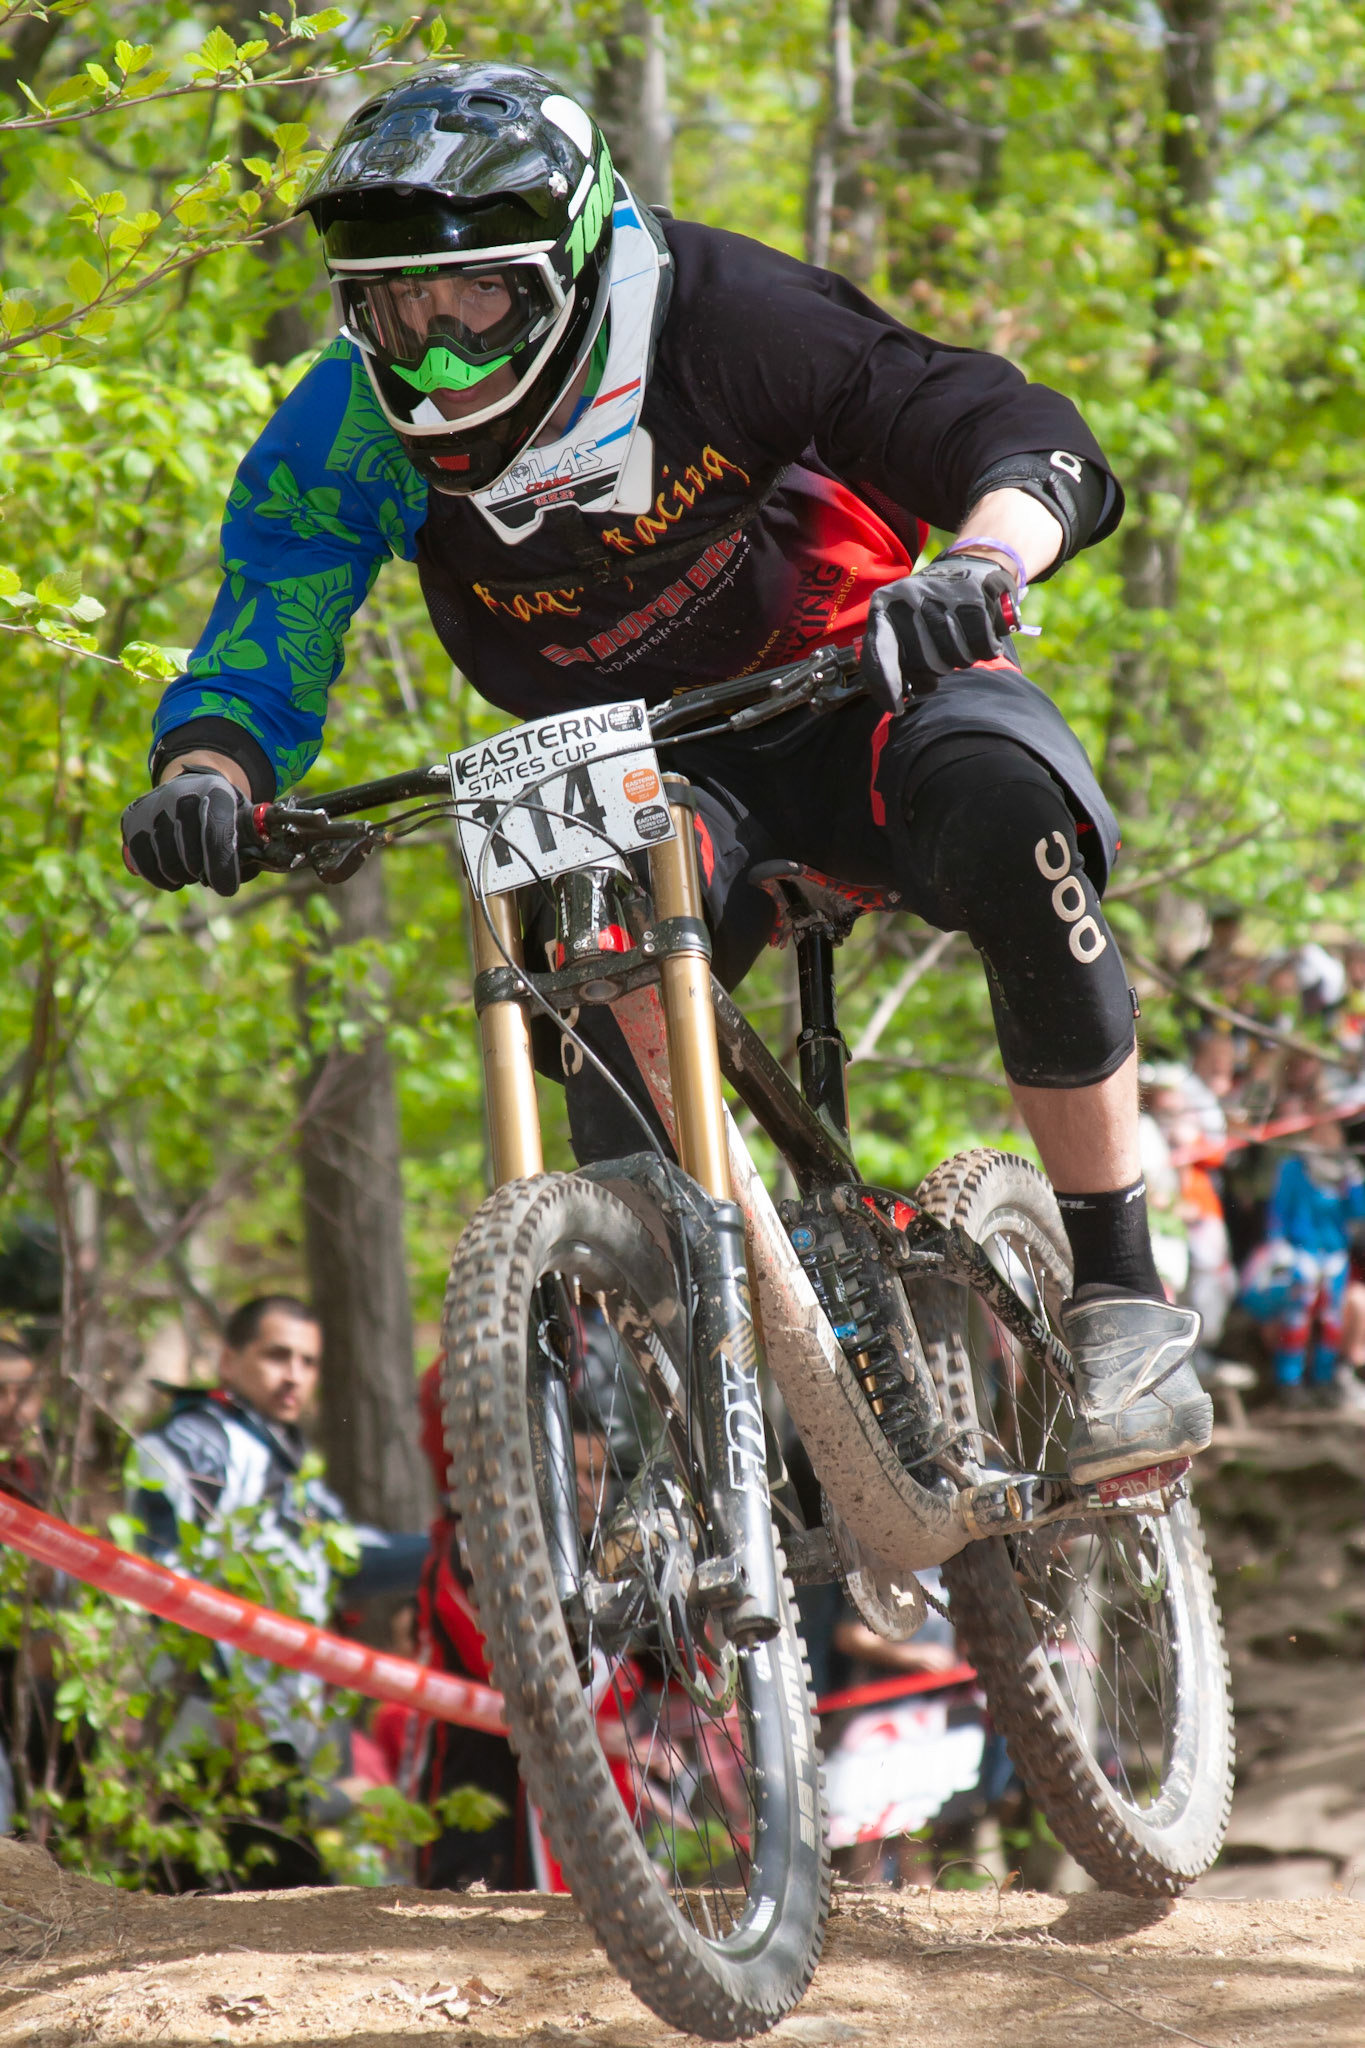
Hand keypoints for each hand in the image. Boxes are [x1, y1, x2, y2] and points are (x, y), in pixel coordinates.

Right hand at [121, 770, 242, 895]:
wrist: (188, 787)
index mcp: (215, 791)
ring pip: (169, 866)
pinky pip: (146, 867)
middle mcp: (179, 795)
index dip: (222, 867)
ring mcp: (152, 808)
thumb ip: (251, 846)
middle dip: (205, 874)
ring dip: (185, 877)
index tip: (226, 889)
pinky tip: (174, 873)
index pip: (216, 833)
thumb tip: (243, 872)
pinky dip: (162, 879)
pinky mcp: (131, 821)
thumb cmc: (222, 812)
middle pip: (191, 857)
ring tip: (193, 867)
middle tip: (211, 872)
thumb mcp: (244, 819)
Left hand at [860, 553, 1019, 712]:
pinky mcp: (973, 593)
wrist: (970, 564)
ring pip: (954, 657)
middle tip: (941, 654)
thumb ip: (894, 658)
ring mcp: (940, 592)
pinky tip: (983, 638)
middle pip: (923, 662)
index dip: (887, 684)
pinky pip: (980, 646)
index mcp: (883, 606)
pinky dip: (985, 650)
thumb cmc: (931, 609)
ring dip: (962, 659)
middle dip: (935, 669)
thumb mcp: (904, 625)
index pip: (880, 652)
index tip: (897, 707)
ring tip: (960, 639)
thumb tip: (896, 701)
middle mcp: (907, 596)